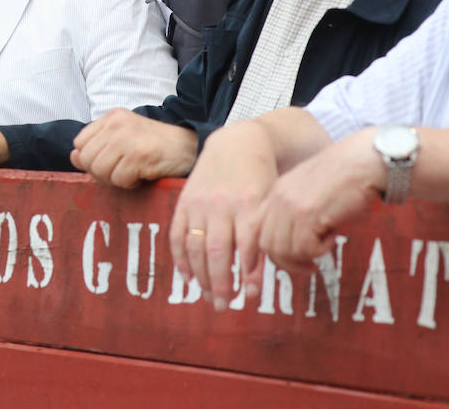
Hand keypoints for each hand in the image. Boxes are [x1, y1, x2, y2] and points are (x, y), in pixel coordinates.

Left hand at [70, 109, 197, 187]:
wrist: (189, 147)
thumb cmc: (156, 147)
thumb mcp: (123, 139)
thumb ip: (98, 146)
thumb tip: (74, 157)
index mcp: (111, 117)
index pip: (79, 143)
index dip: (91, 159)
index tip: (111, 162)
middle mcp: (117, 124)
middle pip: (87, 159)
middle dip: (102, 172)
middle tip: (123, 170)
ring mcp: (127, 138)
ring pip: (100, 171)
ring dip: (116, 179)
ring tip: (133, 172)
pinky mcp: (139, 155)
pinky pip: (119, 180)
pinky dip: (130, 183)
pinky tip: (143, 174)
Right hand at [168, 120, 278, 310]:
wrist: (237, 143)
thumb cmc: (262, 178)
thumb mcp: (271, 200)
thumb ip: (266, 233)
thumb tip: (264, 274)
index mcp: (249, 203)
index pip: (248, 244)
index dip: (248, 272)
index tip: (251, 295)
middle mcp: (222, 204)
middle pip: (217, 250)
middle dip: (220, 282)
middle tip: (224, 305)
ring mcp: (200, 203)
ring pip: (196, 246)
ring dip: (201, 276)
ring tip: (209, 296)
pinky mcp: (185, 202)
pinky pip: (177, 234)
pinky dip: (180, 258)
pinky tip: (188, 277)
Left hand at [254, 129, 384, 273]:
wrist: (365, 161)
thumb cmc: (346, 177)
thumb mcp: (311, 192)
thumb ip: (296, 212)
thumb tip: (294, 246)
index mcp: (277, 191)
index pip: (257, 229)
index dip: (271, 250)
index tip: (289, 260)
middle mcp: (279, 198)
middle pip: (267, 245)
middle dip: (288, 261)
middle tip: (310, 263)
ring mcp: (291, 205)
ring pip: (283, 251)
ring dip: (306, 256)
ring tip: (326, 243)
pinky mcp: (308, 213)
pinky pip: (305, 248)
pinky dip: (320, 250)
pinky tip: (333, 235)